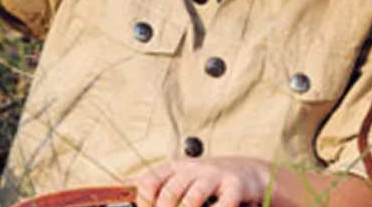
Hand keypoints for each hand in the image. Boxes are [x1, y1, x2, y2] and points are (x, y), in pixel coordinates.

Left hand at [133, 157, 269, 206]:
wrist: (248, 172)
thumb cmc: (208, 181)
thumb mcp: (181, 178)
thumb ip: (157, 184)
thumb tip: (123, 186)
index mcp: (176, 167)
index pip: (150, 179)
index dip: (143, 200)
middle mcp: (193, 168)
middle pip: (170, 192)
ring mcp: (215, 176)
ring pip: (194, 198)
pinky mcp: (236, 186)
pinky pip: (224, 203)